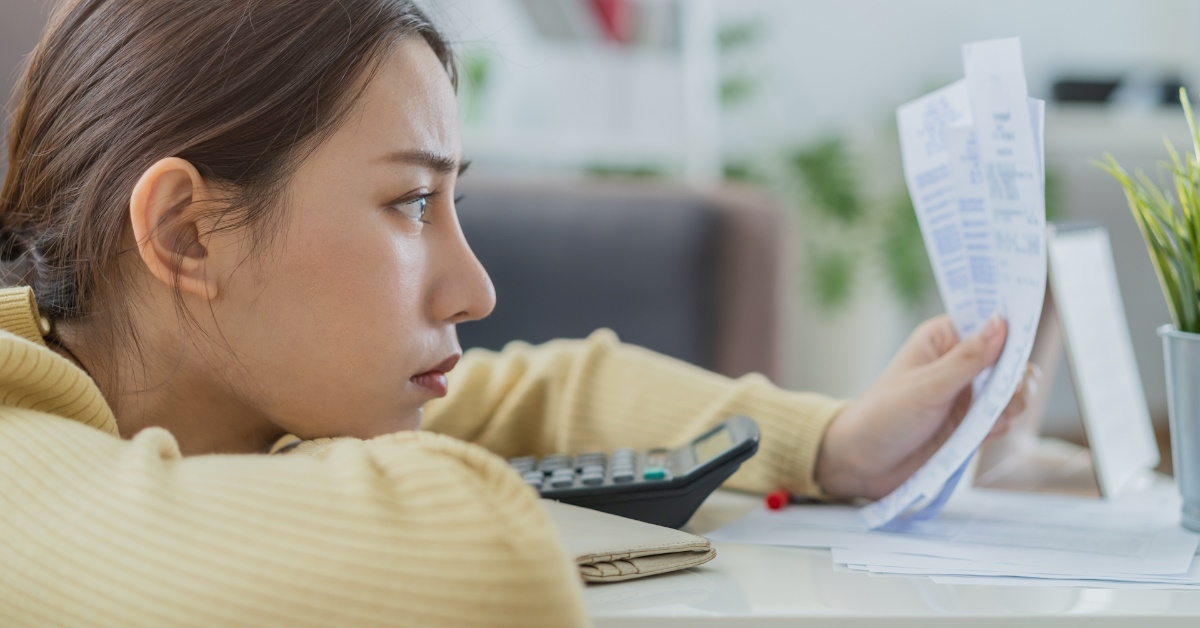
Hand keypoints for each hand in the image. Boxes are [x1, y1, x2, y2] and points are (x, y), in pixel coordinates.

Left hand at [814, 313, 1038, 499]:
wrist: (863, 464)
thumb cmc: (883, 416)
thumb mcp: (927, 386)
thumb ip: (968, 359)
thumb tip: (1000, 321)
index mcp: (943, 340)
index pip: (987, 322)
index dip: (1009, 326)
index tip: (1023, 337)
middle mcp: (958, 364)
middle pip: (1010, 359)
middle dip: (1016, 375)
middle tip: (1005, 392)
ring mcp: (966, 396)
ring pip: (1012, 391)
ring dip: (1011, 404)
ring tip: (991, 419)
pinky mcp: (971, 425)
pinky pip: (1002, 419)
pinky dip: (1000, 425)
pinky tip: (984, 433)